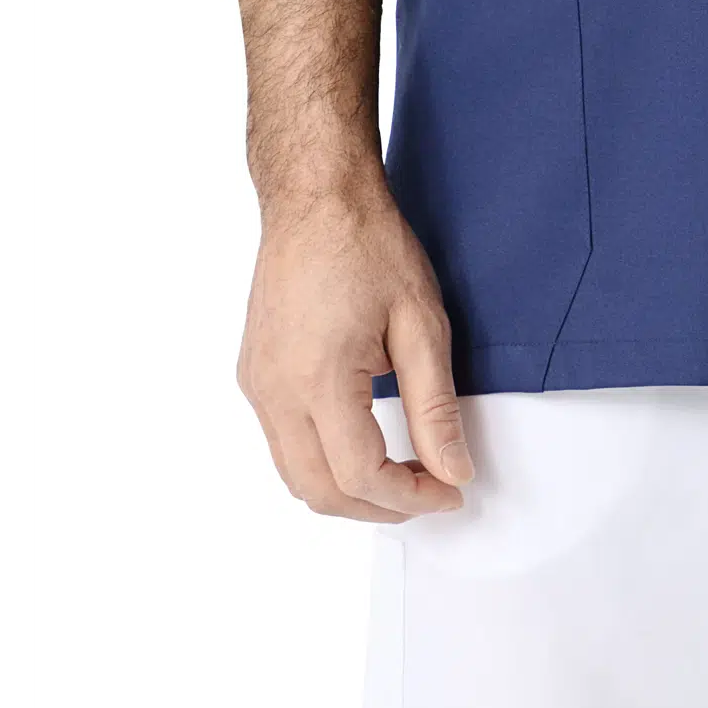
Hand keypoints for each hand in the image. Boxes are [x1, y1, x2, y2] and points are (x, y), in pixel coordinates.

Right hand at [239, 174, 474, 520]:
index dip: (411, 498)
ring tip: (402, 475)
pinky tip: (365, 444)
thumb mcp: (422, 326)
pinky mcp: (254, 374)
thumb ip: (436, 409)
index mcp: (318, 378)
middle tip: (429, 493)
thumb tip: (452, 470)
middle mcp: (275, 390)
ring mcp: (257, 383)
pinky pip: (283, 443)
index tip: (450, 493)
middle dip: (378, 508)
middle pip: (319, 491)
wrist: (315, 198)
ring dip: (348, 491)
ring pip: (295, 475)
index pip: (361, 476)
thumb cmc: (366, 244)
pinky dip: (323, 463)